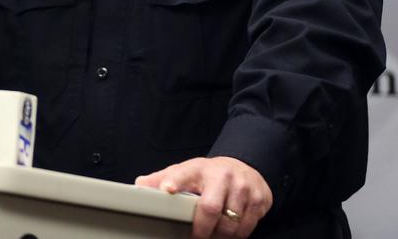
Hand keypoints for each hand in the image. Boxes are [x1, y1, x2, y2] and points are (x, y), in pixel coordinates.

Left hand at [135, 156, 271, 237]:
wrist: (244, 167)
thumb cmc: (209, 174)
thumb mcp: (186, 172)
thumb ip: (163, 178)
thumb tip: (138, 185)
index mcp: (199, 168)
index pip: (183, 173)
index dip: (175, 180)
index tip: (167, 189)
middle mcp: (223, 176)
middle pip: (210, 208)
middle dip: (201, 229)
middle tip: (195, 238)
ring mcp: (244, 187)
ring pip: (230, 224)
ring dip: (219, 236)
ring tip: (211, 236)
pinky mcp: (260, 200)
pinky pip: (247, 228)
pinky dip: (236, 236)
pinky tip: (228, 233)